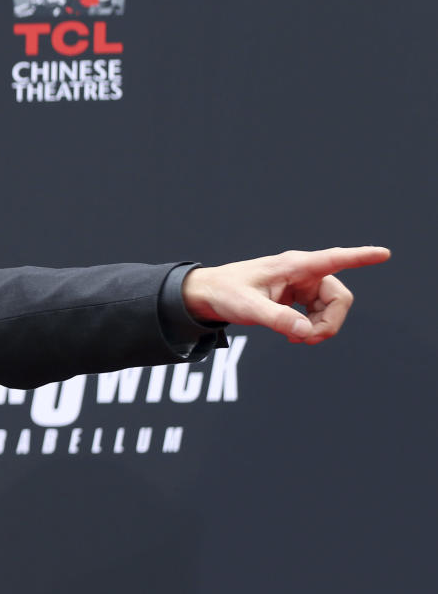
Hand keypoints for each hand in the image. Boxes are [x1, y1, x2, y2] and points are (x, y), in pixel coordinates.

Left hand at [182, 247, 390, 343]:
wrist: (209, 294)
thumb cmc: (225, 293)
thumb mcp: (247, 308)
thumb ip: (276, 319)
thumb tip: (306, 333)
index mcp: (294, 265)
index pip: (333, 259)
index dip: (361, 257)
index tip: (384, 253)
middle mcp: (303, 272)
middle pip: (339, 298)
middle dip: (330, 323)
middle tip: (308, 340)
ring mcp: (302, 284)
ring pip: (331, 309)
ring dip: (320, 328)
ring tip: (295, 339)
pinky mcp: (298, 296)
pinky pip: (319, 314)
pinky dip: (311, 328)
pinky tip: (294, 336)